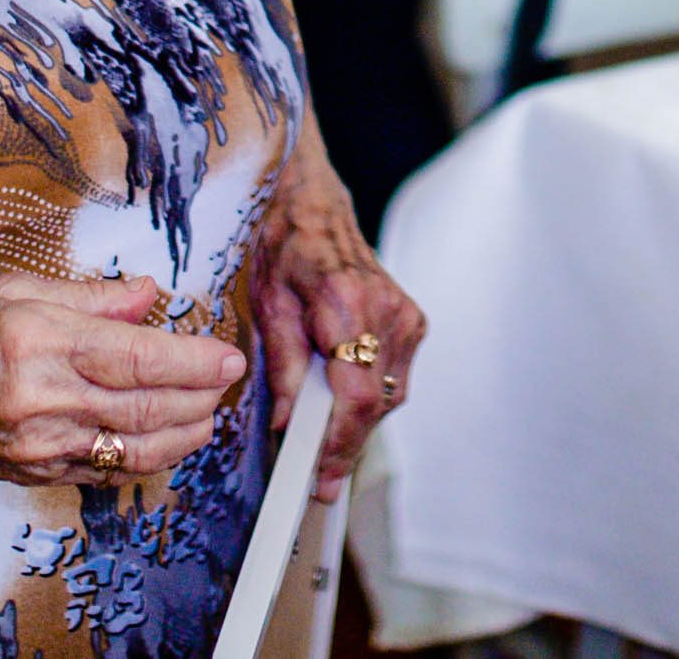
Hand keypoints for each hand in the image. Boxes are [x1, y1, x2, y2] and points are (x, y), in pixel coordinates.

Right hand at [0, 275, 244, 484]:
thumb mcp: (12, 290)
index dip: (195, 362)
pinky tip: (160, 441)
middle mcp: (39, 401)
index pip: (140, 358)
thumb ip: (92, 298)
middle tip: (228, 383)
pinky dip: (139, 458)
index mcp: (39, 344)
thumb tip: (148, 294)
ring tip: (207, 415)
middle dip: (201, 399)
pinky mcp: (25, 472)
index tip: (228, 357)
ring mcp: (32, 445)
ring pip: (130, 450)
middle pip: (146, 409)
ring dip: (181, 436)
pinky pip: (98, 472)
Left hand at [253, 158, 426, 498]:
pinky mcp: (410, 321)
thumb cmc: (285, 244)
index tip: (318, 477)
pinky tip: (339, 398)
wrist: (312, 202)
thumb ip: (281, 366)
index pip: (355, 397)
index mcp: (349, 305)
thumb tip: (285, 423)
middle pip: (374, 406)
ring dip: (354, 423)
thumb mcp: (268, 303)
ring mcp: (405, 317)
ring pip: (387, 398)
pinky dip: (367, 397)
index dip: (338, 445)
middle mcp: (388, 312)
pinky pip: (392, 378)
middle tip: (312, 475)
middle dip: (343, 445)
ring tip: (317, 435)